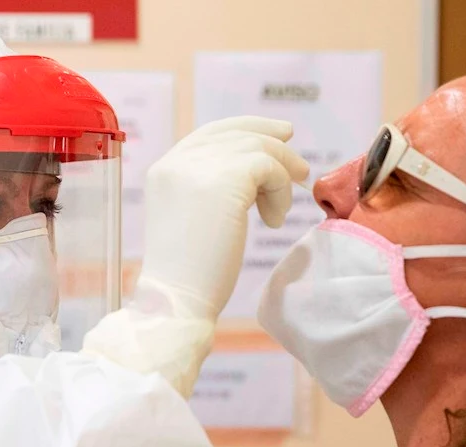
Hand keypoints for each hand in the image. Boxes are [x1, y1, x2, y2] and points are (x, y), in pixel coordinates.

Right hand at [139, 116, 309, 321]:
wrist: (177, 300)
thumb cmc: (190, 275)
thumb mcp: (193, 217)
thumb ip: (211, 188)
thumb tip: (256, 167)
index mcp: (165, 169)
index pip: (211, 133)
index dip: (248, 129)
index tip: (280, 136)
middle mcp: (178, 161)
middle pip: (237, 135)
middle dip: (274, 146)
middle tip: (300, 167)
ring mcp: (199, 167)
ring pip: (257, 149)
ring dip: (280, 177)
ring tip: (282, 211)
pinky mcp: (225, 179)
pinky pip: (268, 167)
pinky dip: (280, 190)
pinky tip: (274, 220)